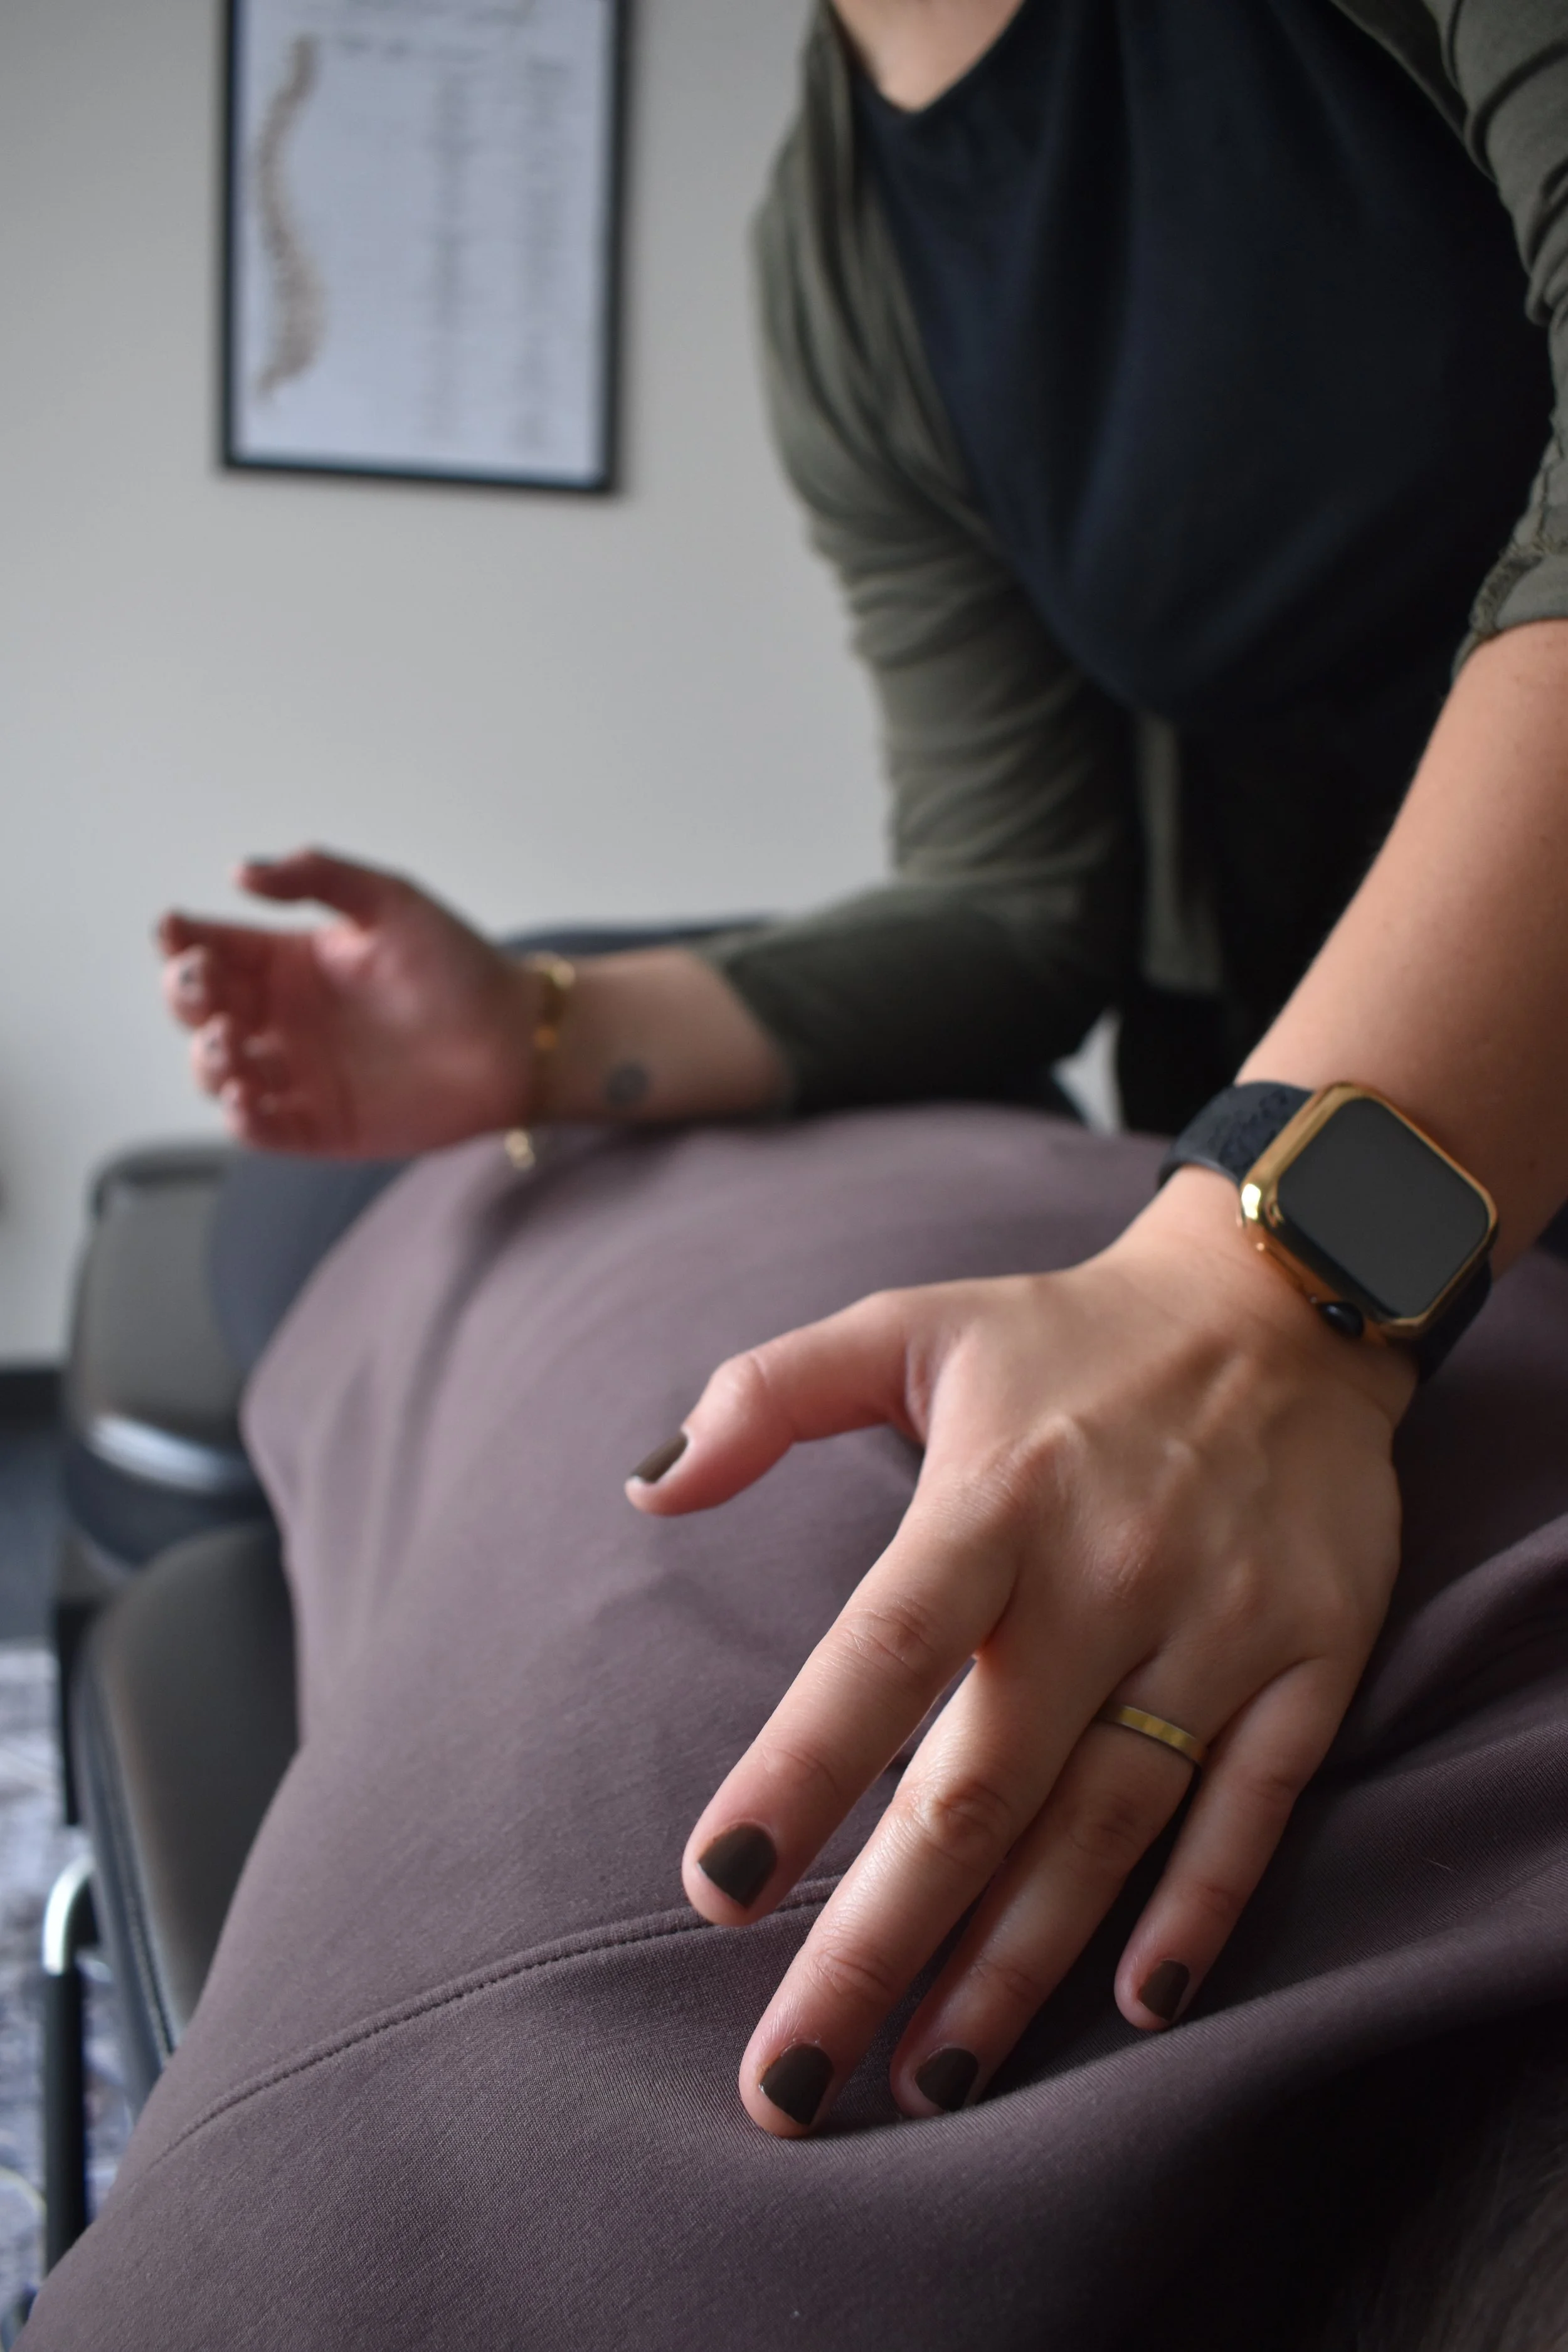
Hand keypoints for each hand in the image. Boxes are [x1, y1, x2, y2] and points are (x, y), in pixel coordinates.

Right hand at [158, 849, 535, 1153]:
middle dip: (186, 996)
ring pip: (217, 1072)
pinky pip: (261, 1129)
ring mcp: (298, 1075)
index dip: (180, 940)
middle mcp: (283, 1019)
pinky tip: (245, 1100)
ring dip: (207, 1058)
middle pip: (199, 1010)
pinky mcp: (321, 1126)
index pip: (211, 948)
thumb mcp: (391, 901)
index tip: (175, 930)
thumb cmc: (458, 965)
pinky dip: (241, 1119)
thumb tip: (241, 870)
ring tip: (231, 1043)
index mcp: (289, 962)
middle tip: (207, 987)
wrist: (516, 1039)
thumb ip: (320, 877)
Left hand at [629, 1173, 1414, 2134]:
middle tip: (791, 2082)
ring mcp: (1219, 1624)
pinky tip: (1135, 2006)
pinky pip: (1255, 1804)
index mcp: (994, 1495)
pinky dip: (1200, 1907)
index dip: (800, 1774)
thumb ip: (767, 1393)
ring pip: (1107, 1823)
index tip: (717, 1893)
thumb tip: (646, 1491)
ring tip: (929, 2080)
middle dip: (878, 1942)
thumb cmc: (1065, 1336)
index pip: (883, 1654)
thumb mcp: (909, 1322)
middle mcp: (1107, 1572)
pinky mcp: (1316, 1655)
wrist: (1286, 1301)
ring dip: (1016, 1963)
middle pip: (980, 1786)